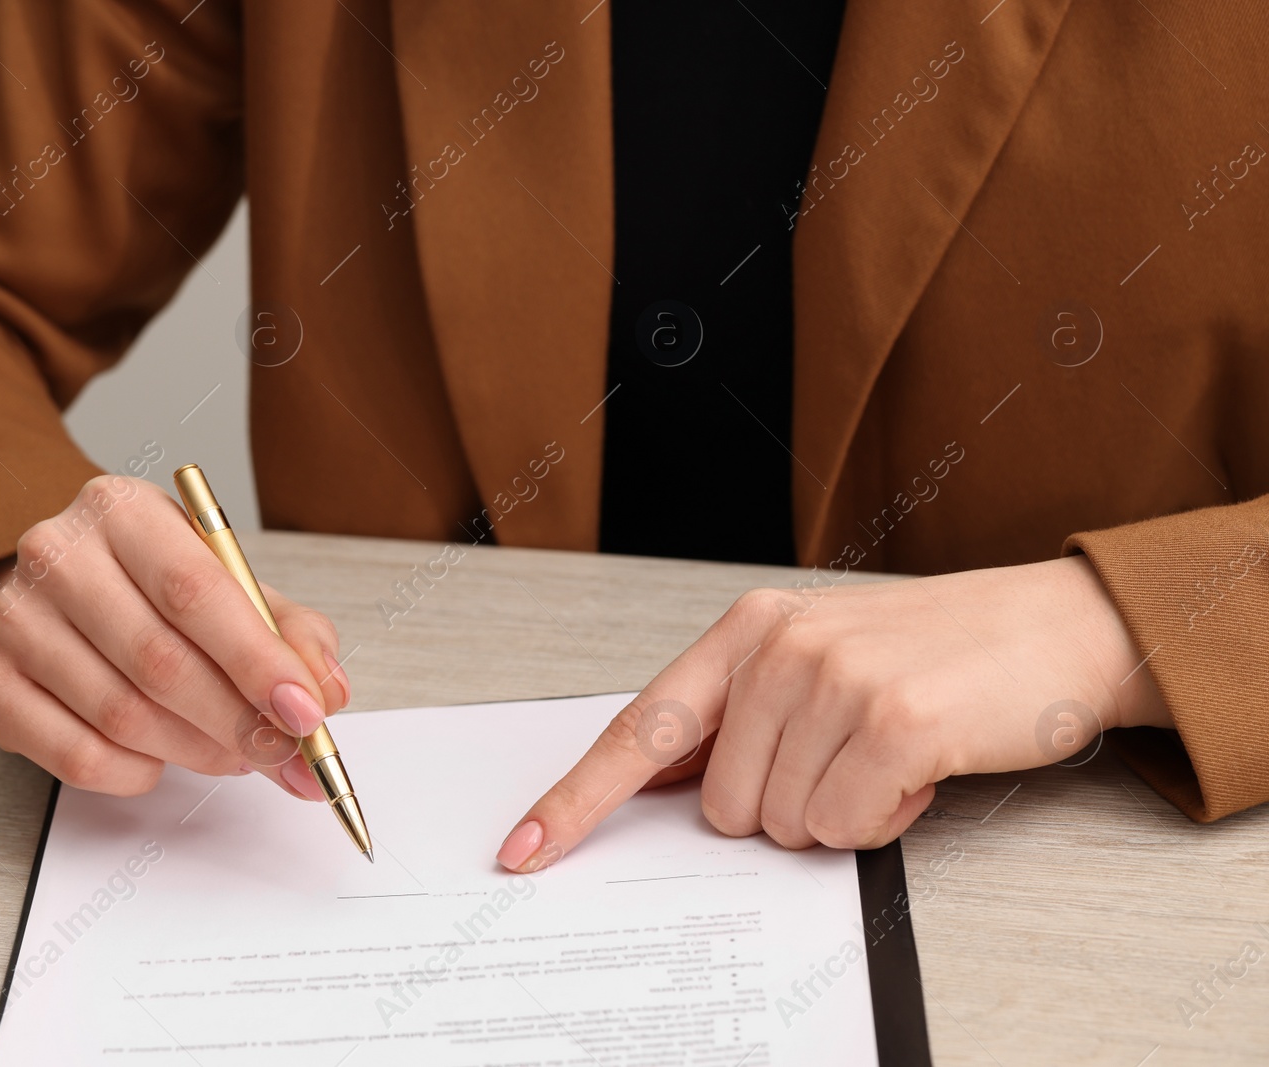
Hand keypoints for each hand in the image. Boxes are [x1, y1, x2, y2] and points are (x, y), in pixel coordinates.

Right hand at [0, 475, 350, 797]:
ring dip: (194, 751)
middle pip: (159, 660)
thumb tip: (326, 690)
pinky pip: (74, 755)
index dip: (257, 661)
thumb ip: (291, 632)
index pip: (195, 590)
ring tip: (233, 754)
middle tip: (283, 754)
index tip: (305, 712)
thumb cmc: (156, 587)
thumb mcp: (232, 585)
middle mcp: (57, 555)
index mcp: (123, 510)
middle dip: (236, 722)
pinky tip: (159, 758)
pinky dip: (133, 772)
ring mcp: (15, 621)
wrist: (61, 589)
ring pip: (120, 716)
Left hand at [497, 556, 1172, 867]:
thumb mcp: (815, 662)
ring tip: (887, 759)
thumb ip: (738, 716)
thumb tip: (660, 786)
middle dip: (782, 811)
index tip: (526, 848)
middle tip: (845, 763)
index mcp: (746, 631)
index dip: (578, 799)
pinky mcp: (893, 721)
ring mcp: (834, 679)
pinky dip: (882, 823)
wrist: (1052, 626)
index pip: (639, 729)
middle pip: (720, 808)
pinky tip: (916, 773)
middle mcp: (778, 647)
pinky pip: (844, 831)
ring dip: (839, 815)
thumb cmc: (929, 656)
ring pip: (782, 826)